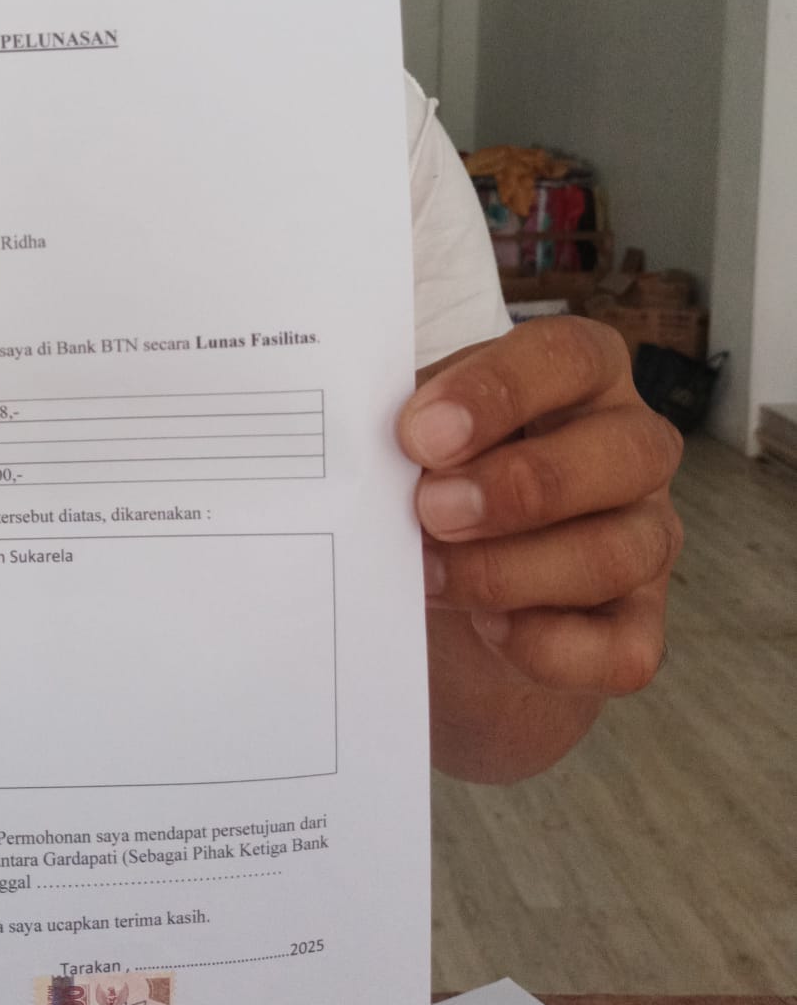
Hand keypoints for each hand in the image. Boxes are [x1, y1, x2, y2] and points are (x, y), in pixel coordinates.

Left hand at [399, 318, 682, 776]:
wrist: (432, 589)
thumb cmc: (426, 480)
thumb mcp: (411, 438)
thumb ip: (402, 429)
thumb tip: (359, 445)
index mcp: (578, 379)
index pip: (571, 356)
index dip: (499, 391)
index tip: (419, 433)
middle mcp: (629, 450)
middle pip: (628, 450)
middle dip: (520, 486)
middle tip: (429, 509)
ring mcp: (644, 539)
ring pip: (619, 553)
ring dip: (510, 570)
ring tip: (428, 574)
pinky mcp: (634, 626)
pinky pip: (623, 648)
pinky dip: (547, 644)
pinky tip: (487, 628)